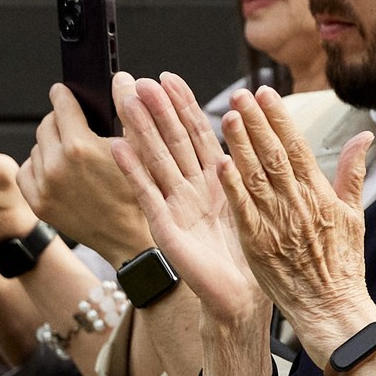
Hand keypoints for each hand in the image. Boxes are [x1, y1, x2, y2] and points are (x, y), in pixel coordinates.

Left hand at [24, 85, 151, 262]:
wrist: (129, 240)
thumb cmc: (142, 195)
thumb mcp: (145, 149)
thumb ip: (131, 109)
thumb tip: (122, 78)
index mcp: (80, 146)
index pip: (60, 103)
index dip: (64, 95)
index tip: (63, 92)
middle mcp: (56, 164)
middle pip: (46, 124)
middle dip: (60, 121)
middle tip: (75, 126)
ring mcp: (43, 185)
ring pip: (37, 146)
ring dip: (51, 145)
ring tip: (73, 153)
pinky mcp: (37, 202)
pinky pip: (28, 170)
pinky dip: (41, 166)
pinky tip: (60, 171)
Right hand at [109, 71, 260, 329]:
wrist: (241, 298)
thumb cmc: (251, 256)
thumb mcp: (257, 205)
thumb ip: (251, 171)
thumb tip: (257, 133)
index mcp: (218, 181)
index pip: (199, 134)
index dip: (184, 105)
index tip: (169, 77)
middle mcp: (193, 189)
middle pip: (172, 140)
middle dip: (156, 109)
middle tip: (138, 79)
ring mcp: (176, 206)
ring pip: (157, 159)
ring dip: (140, 129)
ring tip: (125, 100)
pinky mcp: (165, 228)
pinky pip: (148, 194)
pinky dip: (133, 171)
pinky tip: (118, 147)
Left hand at [216, 85, 375, 362]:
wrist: (332, 308)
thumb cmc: (344, 265)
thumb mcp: (355, 216)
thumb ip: (352, 173)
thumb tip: (364, 137)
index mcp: (322, 196)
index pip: (299, 148)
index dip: (281, 120)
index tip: (266, 95)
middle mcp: (299, 206)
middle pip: (275, 156)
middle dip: (258, 123)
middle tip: (242, 96)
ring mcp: (278, 225)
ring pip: (257, 177)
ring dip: (242, 146)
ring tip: (229, 117)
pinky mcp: (259, 245)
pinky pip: (244, 211)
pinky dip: (233, 188)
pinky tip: (220, 164)